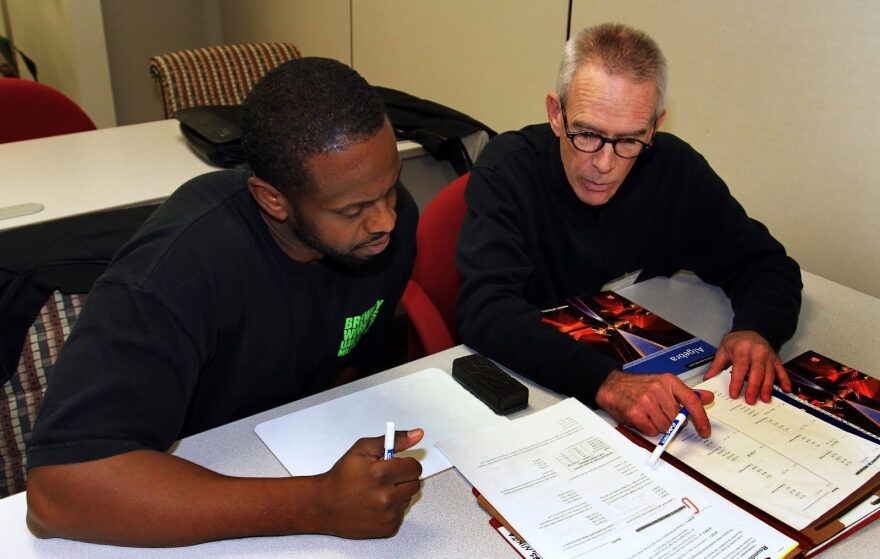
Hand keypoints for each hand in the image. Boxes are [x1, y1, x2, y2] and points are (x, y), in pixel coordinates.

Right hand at [312, 428, 423, 537]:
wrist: (324, 505)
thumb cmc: (342, 476)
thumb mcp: (363, 449)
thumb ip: (393, 440)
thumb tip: (417, 434)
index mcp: (381, 474)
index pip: (415, 467)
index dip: (406, 464)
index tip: (396, 465)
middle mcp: (387, 497)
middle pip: (415, 484)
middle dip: (403, 478)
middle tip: (386, 478)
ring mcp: (388, 515)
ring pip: (408, 498)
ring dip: (398, 493)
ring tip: (377, 491)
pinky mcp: (388, 528)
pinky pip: (401, 513)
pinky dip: (392, 509)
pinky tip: (376, 505)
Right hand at [595, 369, 713, 437]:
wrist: (612, 385)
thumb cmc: (639, 386)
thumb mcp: (664, 384)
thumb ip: (687, 393)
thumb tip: (708, 398)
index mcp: (669, 381)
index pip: (691, 401)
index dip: (701, 418)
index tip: (705, 431)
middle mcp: (658, 389)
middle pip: (677, 419)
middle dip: (671, 422)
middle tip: (659, 414)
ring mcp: (646, 401)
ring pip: (664, 427)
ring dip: (658, 426)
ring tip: (648, 414)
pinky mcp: (635, 413)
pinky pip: (651, 431)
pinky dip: (647, 429)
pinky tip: (641, 418)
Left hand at [703, 330, 790, 403]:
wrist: (751, 329)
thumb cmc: (735, 341)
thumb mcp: (723, 350)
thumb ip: (716, 365)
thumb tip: (708, 379)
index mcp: (742, 348)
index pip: (740, 367)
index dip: (737, 382)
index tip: (734, 394)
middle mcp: (757, 351)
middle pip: (757, 371)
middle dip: (753, 387)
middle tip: (750, 401)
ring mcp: (768, 355)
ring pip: (769, 373)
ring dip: (767, 387)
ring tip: (765, 399)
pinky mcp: (776, 359)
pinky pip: (782, 370)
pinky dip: (785, 380)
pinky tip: (786, 389)